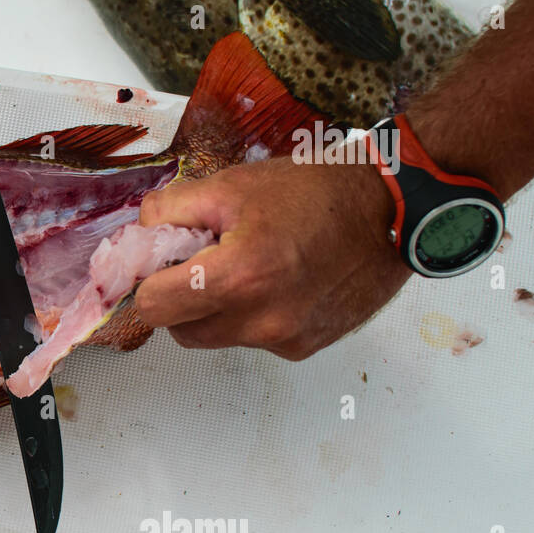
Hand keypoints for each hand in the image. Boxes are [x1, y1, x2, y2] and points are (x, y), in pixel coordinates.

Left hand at [134, 157, 410, 359]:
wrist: (392, 210)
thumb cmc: (317, 192)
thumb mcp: (232, 185)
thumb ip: (171, 209)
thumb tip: (141, 231)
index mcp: (238, 277)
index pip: (153, 307)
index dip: (150, 282)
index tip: (161, 263)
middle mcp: (261, 319)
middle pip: (180, 330)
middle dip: (181, 298)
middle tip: (204, 260)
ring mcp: (285, 338)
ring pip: (216, 337)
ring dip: (216, 309)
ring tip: (247, 266)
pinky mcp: (304, 347)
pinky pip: (253, 340)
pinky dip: (251, 316)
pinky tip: (276, 281)